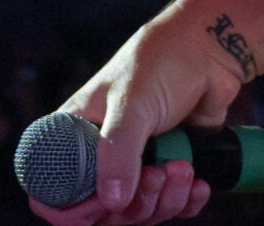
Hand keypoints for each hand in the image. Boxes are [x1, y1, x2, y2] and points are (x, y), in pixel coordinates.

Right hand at [27, 17, 235, 225]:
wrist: (208, 52)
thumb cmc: (160, 62)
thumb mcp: (131, 104)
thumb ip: (118, 153)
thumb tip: (112, 203)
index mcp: (75, 136)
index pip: (55, 194)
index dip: (75, 210)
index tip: (103, 204)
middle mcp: (102, 156)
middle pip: (104, 213)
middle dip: (135, 206)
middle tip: (157, 173)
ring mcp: (136, 164)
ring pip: (140, 213)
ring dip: (165, 200)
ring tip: (182, 166)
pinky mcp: (167, 169)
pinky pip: (172, 206)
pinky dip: (186, 202)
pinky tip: (198, 183)